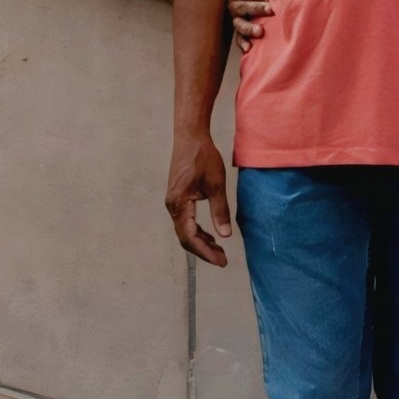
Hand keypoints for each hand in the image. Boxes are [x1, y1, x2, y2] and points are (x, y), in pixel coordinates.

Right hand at [166, 128, 233, 265]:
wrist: (190, 137)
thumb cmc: (203, 157)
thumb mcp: (216, 184)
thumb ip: (220, 211)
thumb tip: (225, 235)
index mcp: (179, 204)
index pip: (190, 237)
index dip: (205, 252)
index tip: (221, 261)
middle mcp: (172, 206)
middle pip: (185, 238)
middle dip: (204, 251)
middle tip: (223, 260)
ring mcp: (173, 203)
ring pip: (185, 231)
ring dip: (201, 242)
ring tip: (219, 250)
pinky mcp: (178, 198)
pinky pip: (186, 221)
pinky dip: (198, 231)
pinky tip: (211, 235)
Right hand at [226, 0, 274, 56]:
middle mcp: (232, 4)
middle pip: (242, 7)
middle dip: (256, 8)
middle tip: (271, 9)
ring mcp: (235, 18)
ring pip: (239, 24)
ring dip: (249, 28)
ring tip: (260, 32)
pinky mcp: (239, 31)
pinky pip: (238, 38)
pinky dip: (242, 43)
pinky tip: (248, 49)